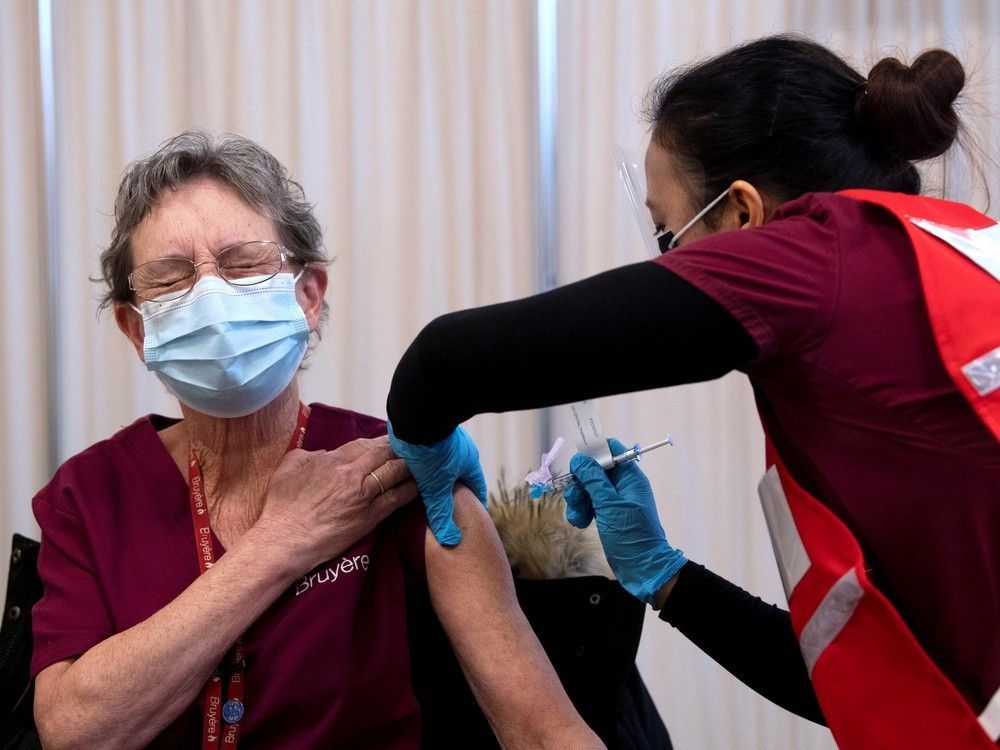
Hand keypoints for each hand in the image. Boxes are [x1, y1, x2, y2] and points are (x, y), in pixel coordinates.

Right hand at [257, 436, 417, 570]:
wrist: (284, 541)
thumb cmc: (281, 506)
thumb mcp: (289, 467)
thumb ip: (309, 455)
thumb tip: (325, 454)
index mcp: (333, 460)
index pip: (365, 443)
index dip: (382, 439)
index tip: (394, 437)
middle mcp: (352, 474)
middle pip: (385, 454)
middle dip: (401, 448)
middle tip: (415, 446)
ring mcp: (363, 496)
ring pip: (395, 473)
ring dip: (410, 465)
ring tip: (423, 461)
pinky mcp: (370, 518)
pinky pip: (397, 499)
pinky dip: (410, 489)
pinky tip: (421, 484)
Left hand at [387, 423, 487, 545]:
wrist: (415, 414)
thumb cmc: (430, 452)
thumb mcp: (435, 487)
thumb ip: (441, 513)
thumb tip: (451, 541)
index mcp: (469, 463)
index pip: (476, 488)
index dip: (474, 504)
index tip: (472, 516)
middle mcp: (461, 450)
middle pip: (460, 475)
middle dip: (454, 490)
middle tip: (446, 507)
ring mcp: (445, 439)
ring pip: (444, 463)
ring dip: (438, 475)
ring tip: (427, 490)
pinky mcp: (428, 431)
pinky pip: (429, 451)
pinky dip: (424, 462)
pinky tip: (413, 469)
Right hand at [565, 438, 686, 604]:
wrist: (643, 569)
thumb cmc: (632, 536)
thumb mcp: (610, 506)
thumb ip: (594, 481)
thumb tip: (580, 459)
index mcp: (630, 478)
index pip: (612, 450)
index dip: (593, 453)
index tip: (578, 466)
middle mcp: (623, 486)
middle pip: (595, 470)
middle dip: (581, 482)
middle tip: (576, 498)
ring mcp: (615, 501)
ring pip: (589, 488)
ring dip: (579, 499)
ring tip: (579, 517)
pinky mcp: (608, 515)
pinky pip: (590, 504)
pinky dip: (583, 511)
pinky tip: (581, 522)